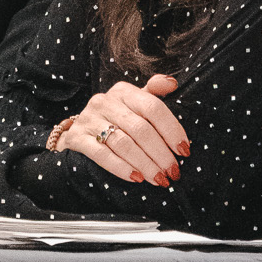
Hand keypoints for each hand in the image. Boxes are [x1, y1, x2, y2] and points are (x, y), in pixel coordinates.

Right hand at [57, 75, 187, 185]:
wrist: (78, 130)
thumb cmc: (113, 118)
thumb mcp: (132, 102)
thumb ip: (152, 92)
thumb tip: (173, 83)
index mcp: (124, 91)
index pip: (153, 107)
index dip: (171, 129)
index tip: (184, 150)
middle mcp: (105, 102)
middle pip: (140, 129)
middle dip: (160, 154)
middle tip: (173, 172)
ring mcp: (90, 119)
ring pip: (123, 143)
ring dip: (145, 164)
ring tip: (159, 179)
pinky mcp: (77, 138)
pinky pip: (102, 155)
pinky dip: (121, 168)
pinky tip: (136, 178)